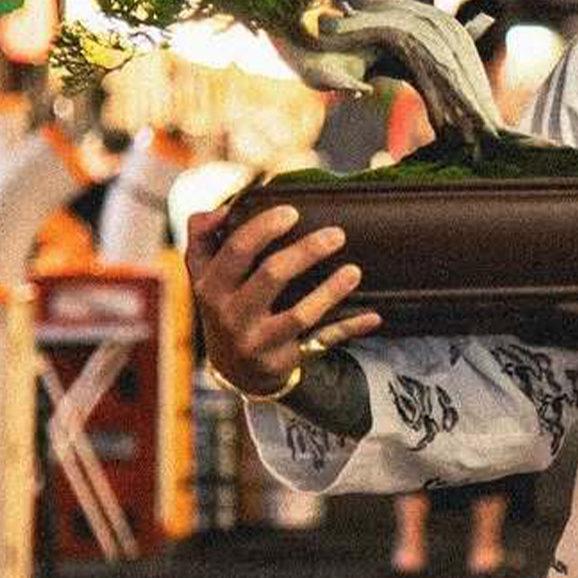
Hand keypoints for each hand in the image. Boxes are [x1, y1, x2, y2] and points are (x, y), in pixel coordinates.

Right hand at [185, 205, 381, 394]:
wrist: (234, 369)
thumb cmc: (225, 304)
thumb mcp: (203, 274)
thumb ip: (204, 235)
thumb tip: (222, 209)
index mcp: (211, 287)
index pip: (237, 250)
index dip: (265, 227)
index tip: (293, 211)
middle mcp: (232, 316)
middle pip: (272, 276)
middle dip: (307, 251)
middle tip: (337, 234)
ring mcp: (258, 342)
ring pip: (300, 315)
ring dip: (331, 291)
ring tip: (355, 271)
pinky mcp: (284, 361)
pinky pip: (322, 342)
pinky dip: (349, 328)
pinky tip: (374, 315)